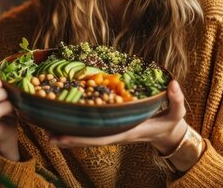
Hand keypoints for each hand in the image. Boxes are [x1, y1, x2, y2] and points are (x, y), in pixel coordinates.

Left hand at [48, 80, 188, 154]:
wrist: (168, 133)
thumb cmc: (170, 123)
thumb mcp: (177, 113)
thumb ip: (176, 99)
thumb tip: (173, 83)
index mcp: (127, 131)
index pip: (100, 137)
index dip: (80, 138)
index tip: (60, 136)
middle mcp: (116, 133)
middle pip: (87, 139)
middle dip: (67, 138)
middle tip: (45, 135)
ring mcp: (112, 131)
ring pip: (87, 134)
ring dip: (68, 132)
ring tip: (46, 127)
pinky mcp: (112, 127)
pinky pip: (92, 128)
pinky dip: (77, 125)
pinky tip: (63, 119)